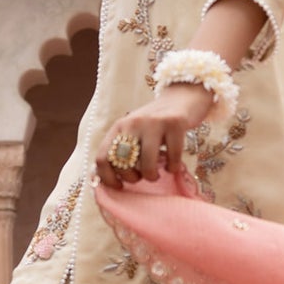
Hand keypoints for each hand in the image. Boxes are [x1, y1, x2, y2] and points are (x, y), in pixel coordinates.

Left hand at [96, 83, 214, 187]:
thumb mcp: (134, 131)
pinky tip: (173, 166)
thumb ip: (122, 149)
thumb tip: (108, 180)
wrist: (182, 97)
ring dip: (152, 176)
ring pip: (146, 163)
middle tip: (142, 176)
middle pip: (122, 163)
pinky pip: (172, 157)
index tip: (120, 186)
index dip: (108, 178)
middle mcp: (133, 123)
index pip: (102, 158)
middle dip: (132, 178)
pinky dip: (172, 168)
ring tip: (157, 174)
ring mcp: (154, 122)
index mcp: (119, 127)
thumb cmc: (156, 123)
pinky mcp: (175, 123)